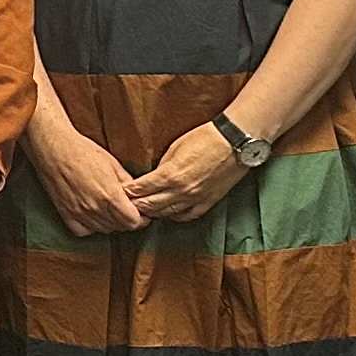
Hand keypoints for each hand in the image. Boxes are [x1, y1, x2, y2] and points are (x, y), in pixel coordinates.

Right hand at [27, 105, 147, 235]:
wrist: (54, 149)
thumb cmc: (83, 151)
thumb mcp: (113, 164)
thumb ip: (128, 184)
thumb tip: (137, 196)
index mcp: (110, 196)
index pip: (134, 222)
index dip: (141, 218)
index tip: (141, 211)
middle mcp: (95, 209)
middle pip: (120, 227)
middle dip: (128, 219)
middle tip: (127, 208)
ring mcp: (79, 213)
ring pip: (104, 230)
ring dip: (111, 223)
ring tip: (111, 209)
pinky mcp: (66, 213)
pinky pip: (84, 231)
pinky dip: (92, 227)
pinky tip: (94, 215)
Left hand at [125, 120, 256, 224]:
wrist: (236, 142)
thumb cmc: (205, 139)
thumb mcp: (174, 148)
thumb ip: (161, 167)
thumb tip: (150, 178)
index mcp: (170, 175)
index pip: (140, 190)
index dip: (127, 193)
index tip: (119, 192)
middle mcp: (181, 191)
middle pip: (149, 206)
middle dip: (135, 206)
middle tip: (125, 205)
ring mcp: (195, 199)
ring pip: (166, 214)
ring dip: (153, 212)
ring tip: (143, 210)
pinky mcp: (208, 202)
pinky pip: (186, 216)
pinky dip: (174, 216)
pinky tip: (167, 212)